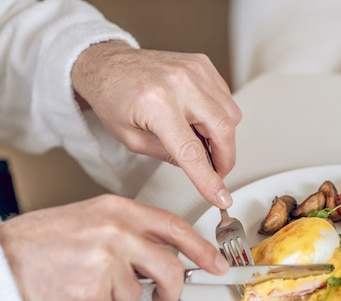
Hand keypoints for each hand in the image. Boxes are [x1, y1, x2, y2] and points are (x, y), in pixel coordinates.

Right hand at [0, 195, 228, 300]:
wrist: (6, 257)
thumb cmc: (46, 240)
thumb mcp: (93, 218)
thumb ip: (132, 231)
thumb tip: (165, 252)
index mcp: (118, 210)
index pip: (175, 227)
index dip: (202, 247)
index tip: (217, 261)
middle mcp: (117, 232)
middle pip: (170, 266)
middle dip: (174, 287)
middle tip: (167, 294)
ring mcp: (107, 261)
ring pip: (139, 290)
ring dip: (121, 294)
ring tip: (93, 280)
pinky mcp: (95, 290)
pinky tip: (80, 288)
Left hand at [71, 41, 241, 208]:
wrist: (108, 64)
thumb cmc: (113, 98)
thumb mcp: (132, 140)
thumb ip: (168, 156)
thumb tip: (199, 169)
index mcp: (157, 104)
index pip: (192, 152)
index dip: (209, 179)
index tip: (220, 196)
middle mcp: (179, 83)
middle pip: (223, 130)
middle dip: (225, 159)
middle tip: (215, 172)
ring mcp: (193, 70)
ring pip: (231, 114)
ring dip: (223, 137)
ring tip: (200, 142)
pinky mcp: (202, 64)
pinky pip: (226, 97)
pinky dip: (219, 115)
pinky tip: (200, 120)